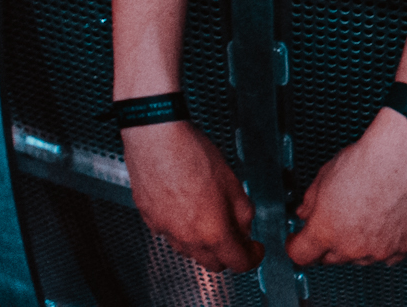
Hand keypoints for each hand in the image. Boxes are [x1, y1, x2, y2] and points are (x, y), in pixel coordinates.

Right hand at [120, 121, 260, 271]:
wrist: (156, 142)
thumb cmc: (193, 156)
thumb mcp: (233, 183)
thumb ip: (243, 211)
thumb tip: (245, 226)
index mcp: (212, 232)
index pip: (237, 263)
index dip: (252, 257)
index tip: (255, 249)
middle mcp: (187, 239)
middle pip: (213, 263)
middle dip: (229, 254)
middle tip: (238, 235)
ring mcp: (165, 232)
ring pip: (190, 251)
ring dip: (205, 243)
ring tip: (213, 218)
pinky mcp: (150, 221)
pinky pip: (171, 235)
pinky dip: (184, 231)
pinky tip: (189, 208)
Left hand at [286, 113, 406, 265]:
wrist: (403, 154)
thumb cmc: (367, 160)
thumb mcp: (324, 176)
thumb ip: (309, 203)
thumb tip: (305, 213)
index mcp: (324, 231)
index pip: (300, 255)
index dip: (296, 245)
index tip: (299, 239)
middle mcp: (349, 247)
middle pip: (329, 258)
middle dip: (328, 243)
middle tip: (337, 222)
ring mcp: (378, 250)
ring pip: (359, 258)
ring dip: (356, 245)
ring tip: (365, 218)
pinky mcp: (402, 246)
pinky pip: (388, 256)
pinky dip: (385, 245)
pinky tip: (385, 225)